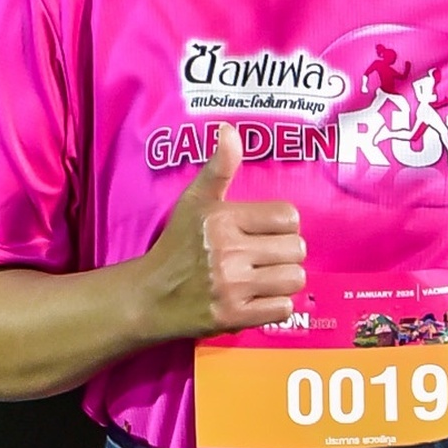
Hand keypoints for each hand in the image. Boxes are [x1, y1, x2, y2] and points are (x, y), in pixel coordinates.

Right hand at [141, 126, 304, 338]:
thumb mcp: (194, 202)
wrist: (150, 296)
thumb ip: (219, 168)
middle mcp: (228, 252)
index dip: (281, 226)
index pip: (288, 217)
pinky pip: (283, 309)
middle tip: (264, 258)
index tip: (264, 233)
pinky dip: (276, 305)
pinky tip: (258, 298)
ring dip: (284, 280)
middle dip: (284, 254)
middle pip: (296, 249)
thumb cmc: (177, 246)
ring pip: (295, 279)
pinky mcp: (234, 317)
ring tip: (264, 278)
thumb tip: (230, 130)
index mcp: (223, 220)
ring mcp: (232, 287)